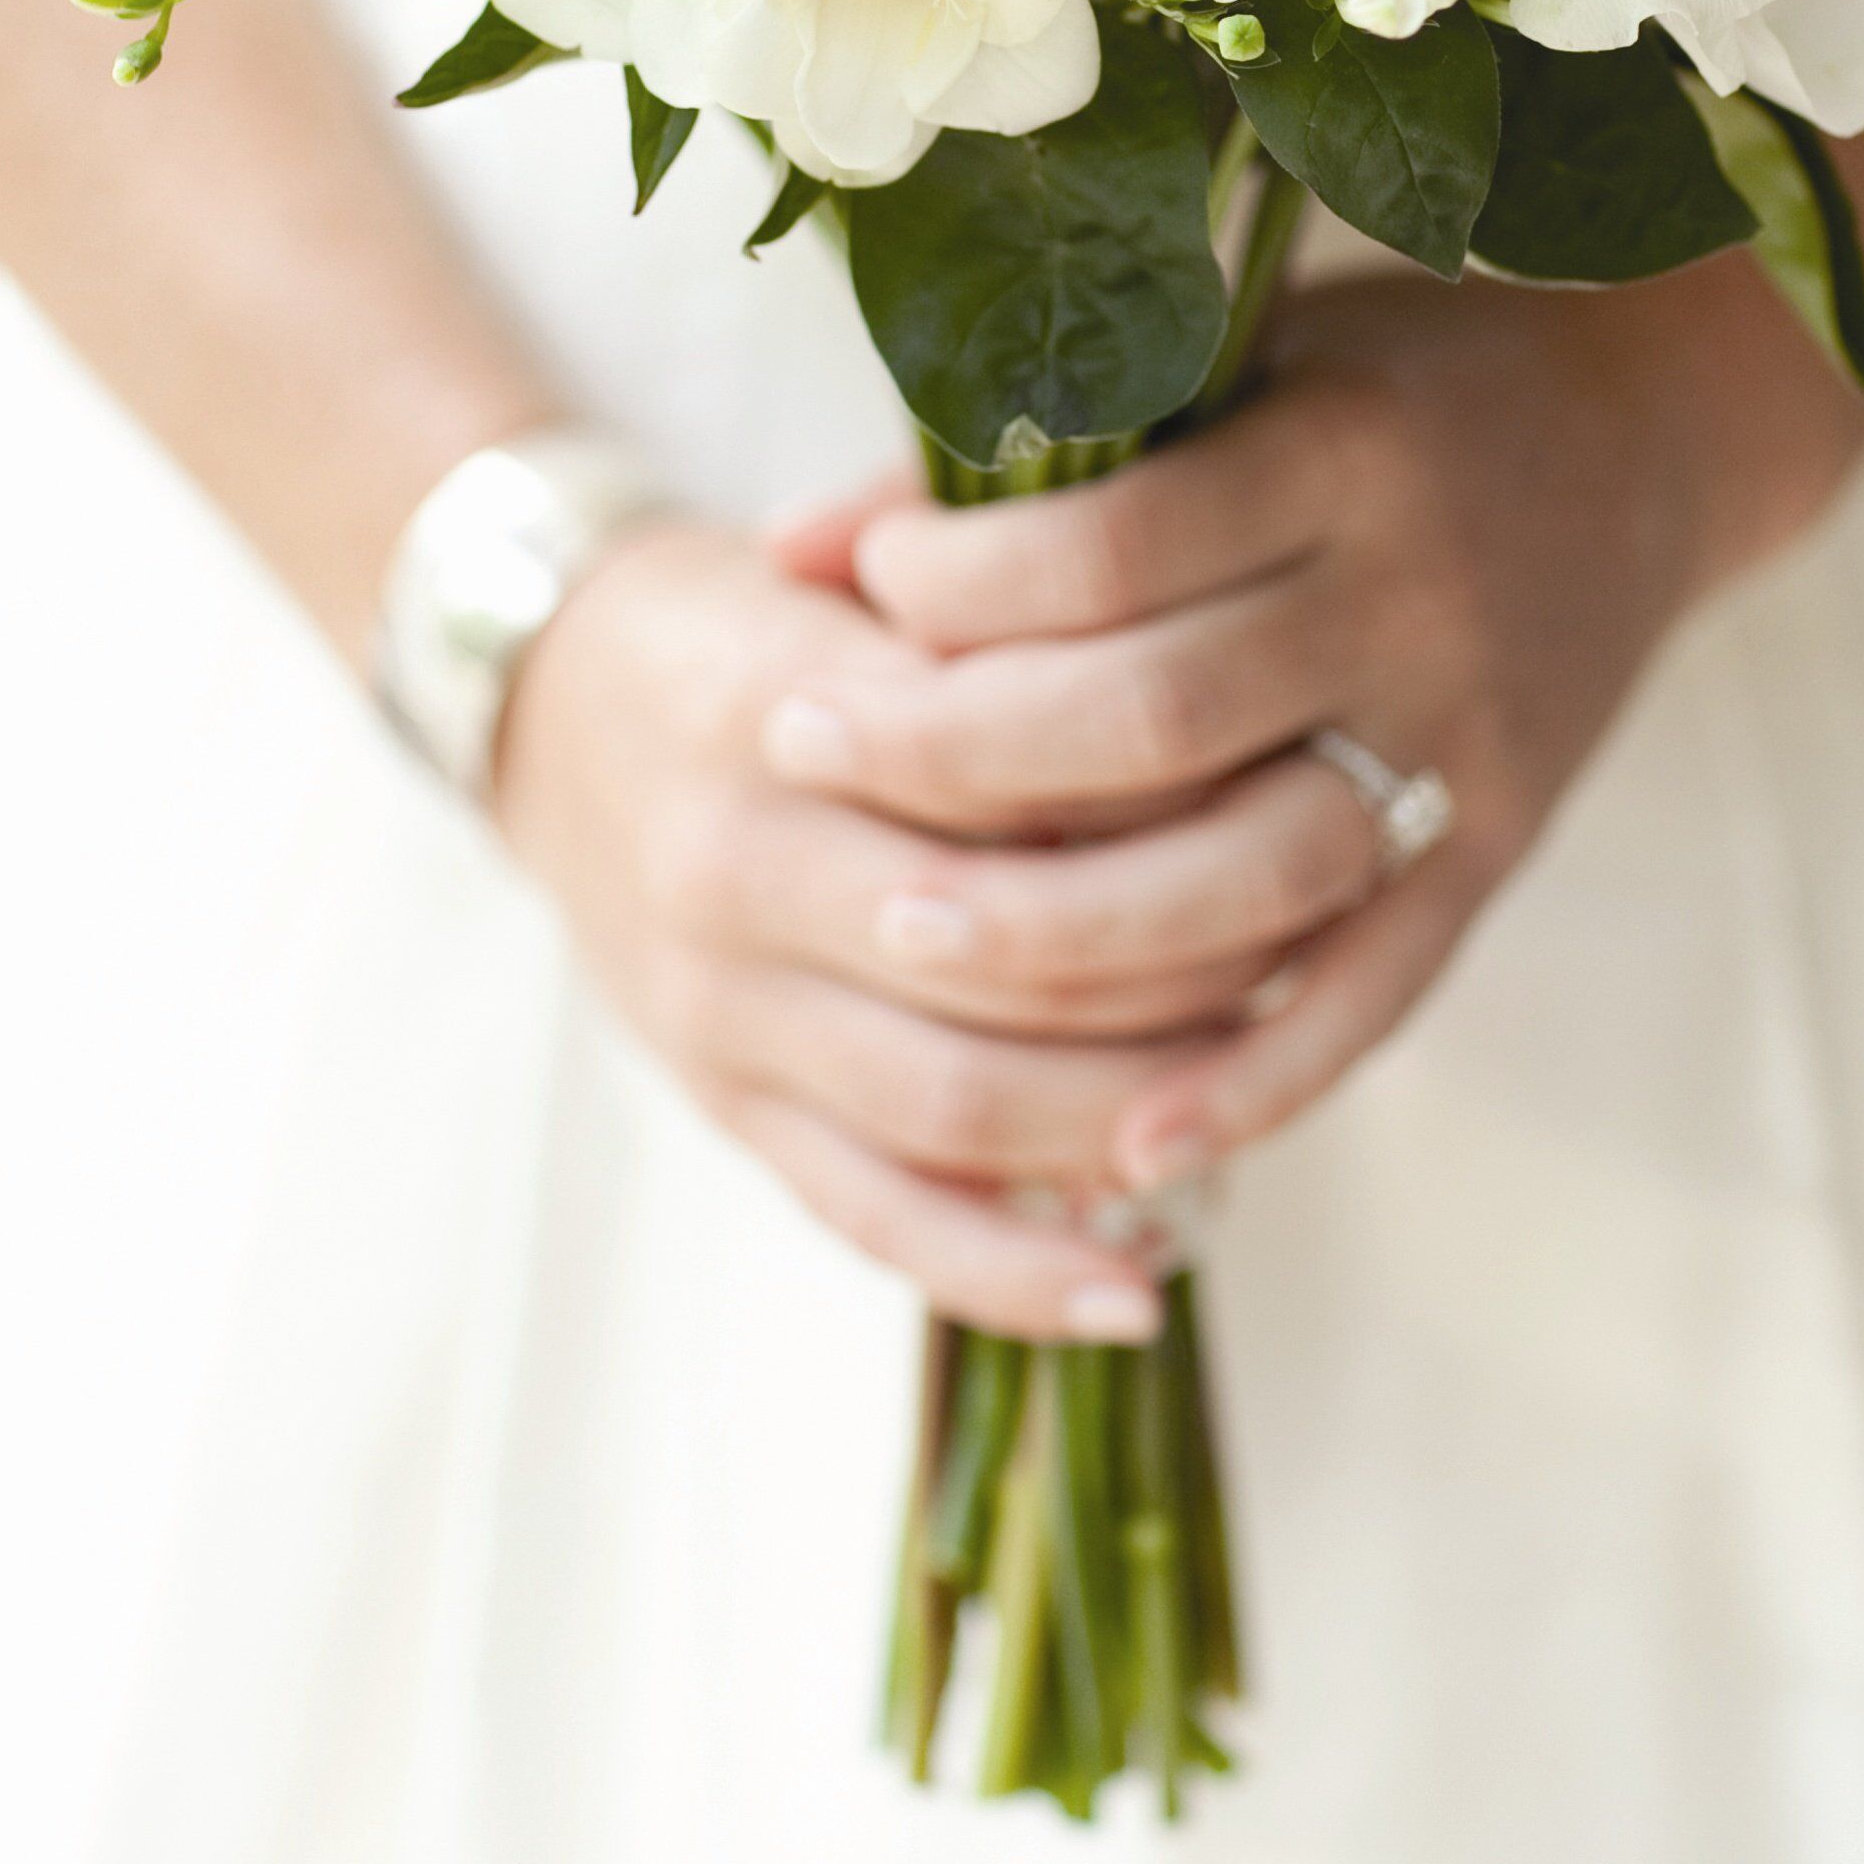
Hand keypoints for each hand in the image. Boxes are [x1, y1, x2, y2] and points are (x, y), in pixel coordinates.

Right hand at [489, 517, 1363, 1342]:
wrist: (553, 704)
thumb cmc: (755, 624)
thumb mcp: (858, 575)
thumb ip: (995, 623)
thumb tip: (1203, 686)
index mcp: (779, 705)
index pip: (1012, 775)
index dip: (1163, 801)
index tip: (1288, 792)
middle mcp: (740, 866)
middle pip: (1003, 951)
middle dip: (1177, 965)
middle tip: (1310, 946)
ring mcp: (724, 1007)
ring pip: (959, 1099)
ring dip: (1124, 1112)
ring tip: (1251, 1092)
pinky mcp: (725, 1105)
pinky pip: (879, 1217)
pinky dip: (1010, 1273)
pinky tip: (1135, 1288)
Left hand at [794, 245, 1861, 1204]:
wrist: (1650, 434)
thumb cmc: (1391, 382)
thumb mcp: (1229, 363)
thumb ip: (1027, 459)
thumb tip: (785, 553)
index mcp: (1339, 458)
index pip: (1106, 552)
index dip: (953, 587)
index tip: (854, 590)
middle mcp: (1410, 605)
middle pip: (1149, 720)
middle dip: (949, 752)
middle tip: (798, 747)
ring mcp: (1462, 743)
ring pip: (1245, 878)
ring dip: (1058, 928)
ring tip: (894, 926)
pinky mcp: (1499, 850)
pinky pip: (1371, 993)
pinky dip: (1251, 1080)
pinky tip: (1127, 1145)